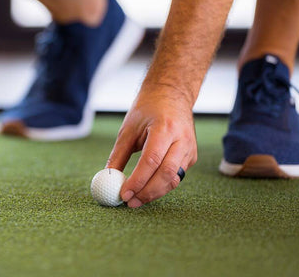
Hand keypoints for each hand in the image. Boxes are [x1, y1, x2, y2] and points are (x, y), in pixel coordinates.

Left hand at [106, 87, 197, 207]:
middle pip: (166, 174)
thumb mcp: (128, 129)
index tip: (123, 194)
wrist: (172, 95)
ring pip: (174, 179)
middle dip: (147, 192)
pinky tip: (147, 190)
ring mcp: (190, 149)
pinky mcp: (191, 157)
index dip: (138, 181)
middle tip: (130, 203)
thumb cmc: (147, 110)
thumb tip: (107, 178)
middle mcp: (182, 140)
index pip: (152, 161)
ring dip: (154, 193)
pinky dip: (161, 186)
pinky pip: (176, 176)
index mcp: (165, 129)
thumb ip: (119, 155)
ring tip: (136, 201)